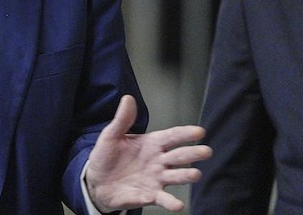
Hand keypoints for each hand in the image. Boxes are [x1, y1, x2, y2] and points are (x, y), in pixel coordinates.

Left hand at [85, 95, 211, 211]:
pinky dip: (171, 203)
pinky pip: (164, 199)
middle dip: (193, 153)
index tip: (199, 131)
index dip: (185, 134)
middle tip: (206, 151)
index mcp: (151, 144)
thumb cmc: (106, 157)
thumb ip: (122, 119)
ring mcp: (156, 179)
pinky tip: (178, 204)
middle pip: (179, 156)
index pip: (171, 136)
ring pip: (176, 177)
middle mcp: (158, 161)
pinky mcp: (150, 196)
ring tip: (196, 174)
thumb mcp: (111, 135)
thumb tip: (128, 98)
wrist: (96, 182)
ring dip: (186, 176)